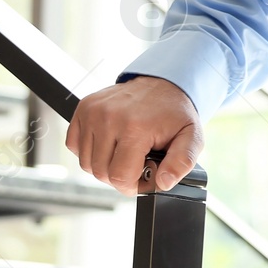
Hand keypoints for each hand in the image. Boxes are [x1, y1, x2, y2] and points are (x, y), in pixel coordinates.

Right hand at [65, 75, 203, 194]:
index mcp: (136, 127)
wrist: (164, 83)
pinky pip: (75, 146)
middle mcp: (109, 117)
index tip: (144, 175)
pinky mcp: (83, 108)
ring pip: (86, 163)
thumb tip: (163, 183)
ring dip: (104, 164)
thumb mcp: (192, 137)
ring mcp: (93, 111)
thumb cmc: (175, 112)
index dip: (133, 185)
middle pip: (100, 173)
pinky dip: (90, 150)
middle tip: (137, 162)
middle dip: (120, 175)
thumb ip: (182, 163)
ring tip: (126, 150)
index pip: (119, 177)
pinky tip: (110, 141)